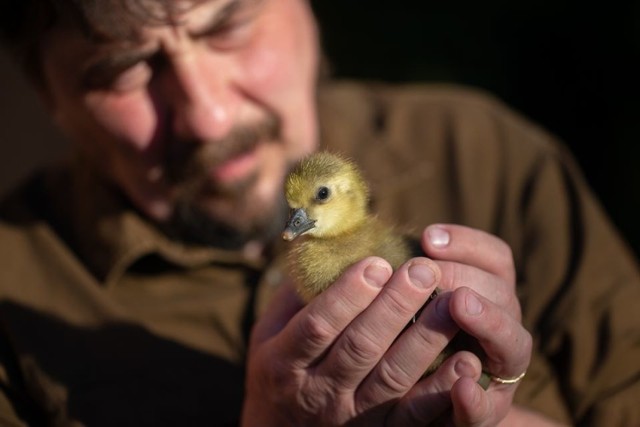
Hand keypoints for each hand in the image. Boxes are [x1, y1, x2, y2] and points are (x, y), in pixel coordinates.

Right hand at [242, 255, 486, 425]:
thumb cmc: (281, 366)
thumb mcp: (269, 331)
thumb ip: (295, 294)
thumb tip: (327, 245)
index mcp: (283, 362)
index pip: (317, 325)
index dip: (347, 294)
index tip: (377, 261)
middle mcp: (316, 394)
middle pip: (360, 347)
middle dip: (395, 306)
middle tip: (423, 269)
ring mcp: (350, 418)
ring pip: (392, 377)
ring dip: (425, 339)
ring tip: (451, 301)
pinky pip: (414, 415)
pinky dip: (441, 389)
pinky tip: (465, 360)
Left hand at [408, 223, 532, 425]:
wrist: (427, 410)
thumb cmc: (415, 346)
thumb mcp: (417, 308)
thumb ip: (415, 281)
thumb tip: (394, 249)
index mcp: (490, 298)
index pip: (496, 260)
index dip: (468, 243)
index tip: (428, 237)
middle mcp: (502, 331)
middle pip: (502, 293)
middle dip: (467, 276)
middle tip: (430, 270)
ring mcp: (501, 374)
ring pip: (512, 343)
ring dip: (488, 321)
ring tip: (460, 302)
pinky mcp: (485, 414)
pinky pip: (486, 410)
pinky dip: (475, 399)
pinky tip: (461, 387)